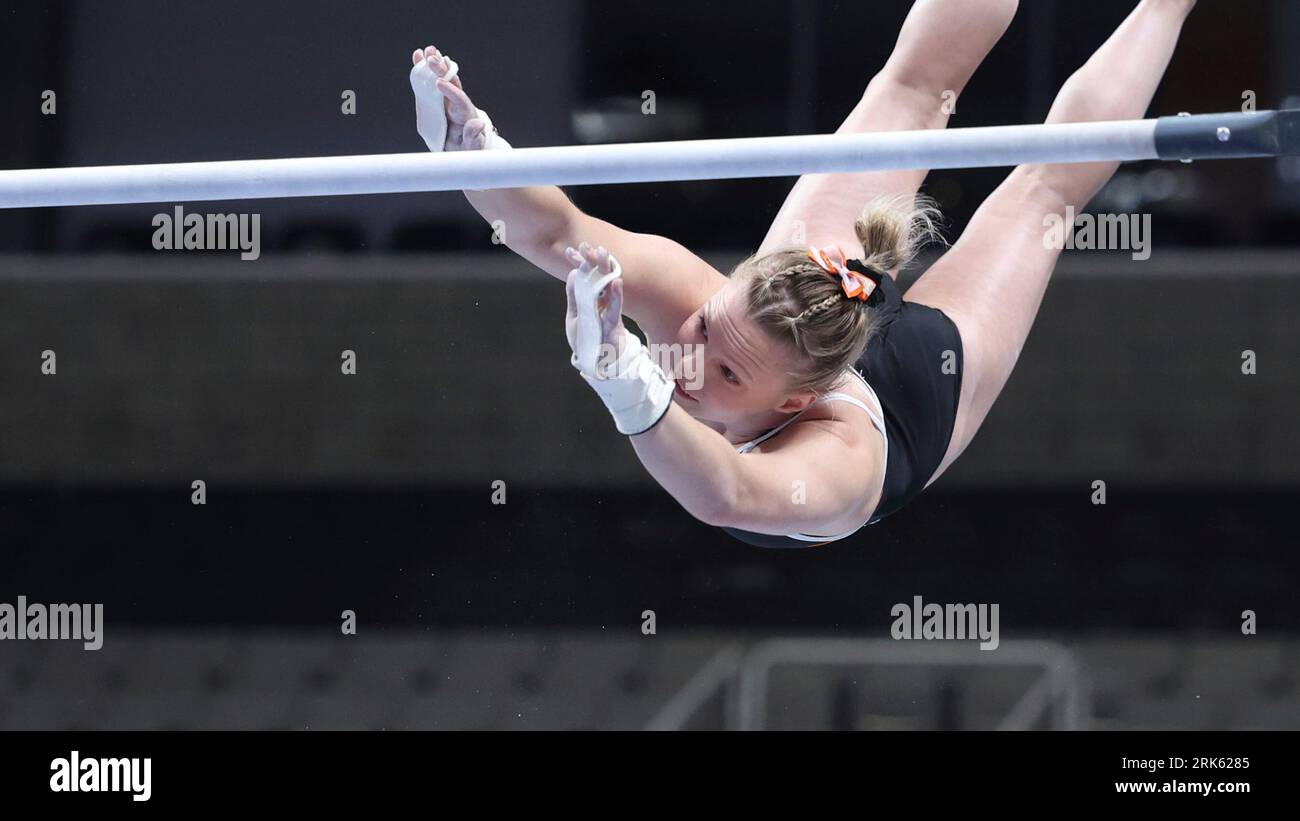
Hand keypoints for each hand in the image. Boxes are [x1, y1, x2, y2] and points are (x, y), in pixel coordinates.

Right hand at [410, 45, 495, 151]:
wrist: (464, 150)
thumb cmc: (468, 151)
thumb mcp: (472, 148)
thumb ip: (474, 137)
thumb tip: (478, 124)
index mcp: (466, 115)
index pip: (460, 101)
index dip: (451, 91)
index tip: (440, 83)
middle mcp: (458, 103)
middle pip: (452, 84)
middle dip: (442, 70)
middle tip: (432, 57)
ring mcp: (448, 100)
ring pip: (443, 79)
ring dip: (435, 64)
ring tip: (427, 51)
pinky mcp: (439, 99)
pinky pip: (432, 82)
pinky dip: (426, 70)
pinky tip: (418, 56)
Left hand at [564, 242, 626, 374]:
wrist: (597, 361)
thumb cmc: (587, 339)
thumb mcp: (574, 317)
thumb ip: (574, 297)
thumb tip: (573, 274)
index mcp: (589, 298)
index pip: (585, 276)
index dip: (580, 263)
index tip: (572, 250)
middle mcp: (600, 300)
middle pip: (598, 277)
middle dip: (593, 261)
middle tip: (588, 245)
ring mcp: (609, 309)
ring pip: (608, 287)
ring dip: (606, 271)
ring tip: (604, 254)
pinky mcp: (615, 322)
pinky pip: (616, 307)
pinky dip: (617, 295)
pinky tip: (616, 282)